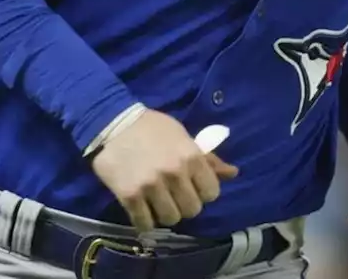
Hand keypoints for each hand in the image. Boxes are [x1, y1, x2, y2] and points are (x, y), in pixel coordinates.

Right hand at [90, 110, 238, 231]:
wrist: (114, 123)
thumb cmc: (153, 128)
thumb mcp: (183, 137)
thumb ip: (207, 159)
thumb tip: (233, 173)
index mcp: (191, 157)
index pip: (212, 193)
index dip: (203, 192)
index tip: (192, 187)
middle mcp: (174, 173)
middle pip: (192, 210)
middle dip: (185, 204)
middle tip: (173, 195)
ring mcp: (151, 186)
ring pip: (170, 218)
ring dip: (165, 213)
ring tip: (157, 201)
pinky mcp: (129, 196)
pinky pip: (145, 223)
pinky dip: (144, 220)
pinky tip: (142, 209)